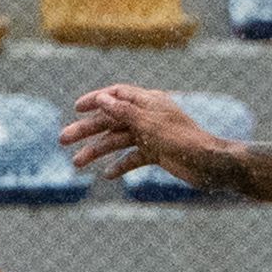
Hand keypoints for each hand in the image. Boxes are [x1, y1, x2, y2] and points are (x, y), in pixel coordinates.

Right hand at [61, 85, 239, 191]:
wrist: (209, 164)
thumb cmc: (183, 140)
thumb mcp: (150, 124)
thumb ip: (124, 112)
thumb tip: (102, 98)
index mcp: (148, 101)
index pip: (116, 95)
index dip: (95, 100)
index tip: (76, 109)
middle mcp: (148, 116)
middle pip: (111, 120)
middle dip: (87, 130)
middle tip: (62, 139)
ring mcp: (151, 135)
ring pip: (118, 141)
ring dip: (97, 151)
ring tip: (77, 164)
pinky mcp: (156, 153)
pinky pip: (133, 158)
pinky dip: (120, 165)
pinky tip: (107, 175)